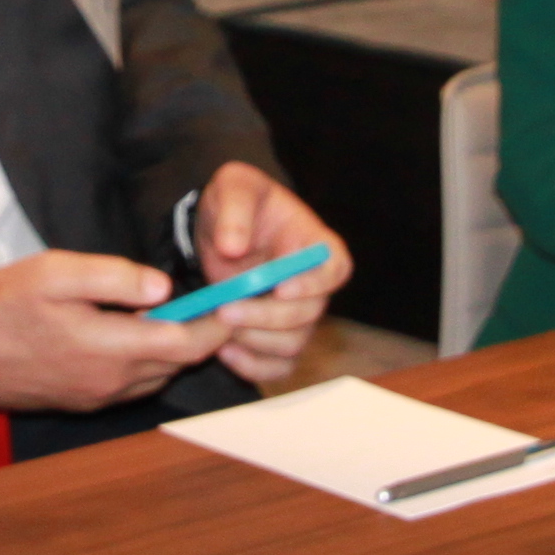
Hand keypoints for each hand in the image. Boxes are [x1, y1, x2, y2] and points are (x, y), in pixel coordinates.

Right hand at [0, 247, 213, 413]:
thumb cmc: (0, 306)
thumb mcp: (55, 273)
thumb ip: (115, 277)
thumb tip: (165, 288)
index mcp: (110, 349)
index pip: (187, 344)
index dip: (217, 323)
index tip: (234, 300)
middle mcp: (111, 382)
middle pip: (177, 362)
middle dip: (202, 334)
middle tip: (216, 301)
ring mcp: (96, 396)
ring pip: (156, 375)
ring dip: (174, 349)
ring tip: (180, 313)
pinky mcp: (82, 400)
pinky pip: (132, 383)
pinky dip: (147, 360)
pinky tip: (135, 333)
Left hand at [189, 160, 348, 386]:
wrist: (219, 228)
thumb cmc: (238, 202)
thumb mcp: (234, 186)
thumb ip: (236, 209)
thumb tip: (233, 248)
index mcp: (315, 244)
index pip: (335, 269)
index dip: (315, 284)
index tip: (281, 288)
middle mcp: (313, 285)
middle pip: (309, 313)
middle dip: (267, 316)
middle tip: (225, 310)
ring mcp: (296, 316)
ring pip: (293, 344)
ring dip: (256, 341)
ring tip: (219, 326)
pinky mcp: (274, 339)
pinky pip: (277, 367)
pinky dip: (252, 366)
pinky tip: (224, 351)